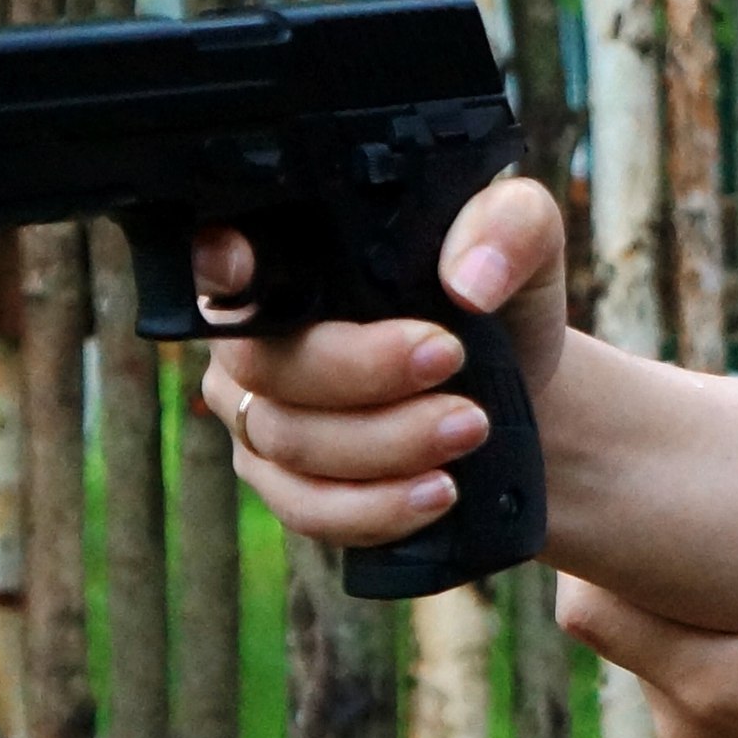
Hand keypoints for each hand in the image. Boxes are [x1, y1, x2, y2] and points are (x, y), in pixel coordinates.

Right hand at [195, 175, 568, 548]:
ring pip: (291, 443)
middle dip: (364, 371)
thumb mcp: (526, 242)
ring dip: (388, 444)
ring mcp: (260, 416)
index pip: (216, 253)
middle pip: (269, 364)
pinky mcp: (288, 486)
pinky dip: (375, 507)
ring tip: (471, 428)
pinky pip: (308, 509)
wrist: (524, 390)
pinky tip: (436, 492)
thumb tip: (468, 282)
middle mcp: (254, 337)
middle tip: (453, 361)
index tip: (242, 266)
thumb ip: (508, 227)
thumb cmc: (501, 299)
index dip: (211, 261)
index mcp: (289, 258)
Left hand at [555, 402, 737, 737]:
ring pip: (642, 654)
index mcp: (711, 683)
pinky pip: (674, 685)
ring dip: (666, 606)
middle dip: (631, 567)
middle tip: (667, 498)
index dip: (592, 550)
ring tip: (709, 546)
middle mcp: (685, 725)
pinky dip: (691, 643)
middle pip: (607, 627)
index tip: (624, 493)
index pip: (588, 609)